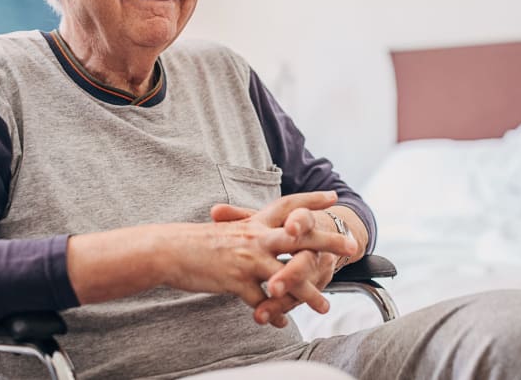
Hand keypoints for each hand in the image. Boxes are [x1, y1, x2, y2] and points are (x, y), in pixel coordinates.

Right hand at [158, 192, 355, 311]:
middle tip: (352, 246)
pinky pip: (261, 302)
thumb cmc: (197, 242)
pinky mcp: (236, 281)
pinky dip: (272, 314)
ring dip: (308, 294)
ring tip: (324, 307)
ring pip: (287, 276)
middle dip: (328, 241)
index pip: (288, 205)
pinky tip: (281, 323)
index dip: (311, 200)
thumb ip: (251, 232)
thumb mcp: (228, 230)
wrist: (168, 250)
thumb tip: (268, 235)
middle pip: (300, 237)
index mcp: (254, 222)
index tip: (334, 196)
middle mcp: (255, 237)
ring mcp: (247, 259)